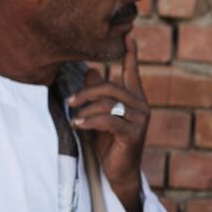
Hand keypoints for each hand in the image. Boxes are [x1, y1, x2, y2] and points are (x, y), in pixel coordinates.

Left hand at [68, 37, 150, 211]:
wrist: (119, 173)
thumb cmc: (109, 144)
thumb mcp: (100, 115)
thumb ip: (97, 94)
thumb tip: (90, 69)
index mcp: (135, 100)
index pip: (132, 74)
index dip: (131, 56)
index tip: (130, 37)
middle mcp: (141, 107)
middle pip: (112, 88)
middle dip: (87, 92)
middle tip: (70, 101)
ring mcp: (140, 121)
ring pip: (109, 104)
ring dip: (86, 109)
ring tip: (74, 118)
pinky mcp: (134, 134)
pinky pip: (109, 120)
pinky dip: (90, 121)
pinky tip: (79, 125)